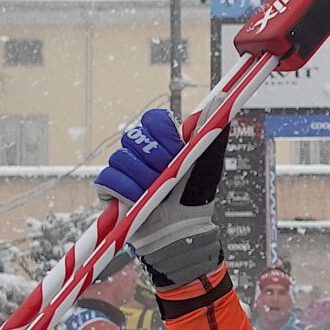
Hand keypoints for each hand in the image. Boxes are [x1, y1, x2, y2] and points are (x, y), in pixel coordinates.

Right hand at [95, 107, 227, 286]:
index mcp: (163, 142)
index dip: (162, 133)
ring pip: (120, 158)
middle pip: (133, 136)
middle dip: (154, 158)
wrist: (181, 232)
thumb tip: (221, 97)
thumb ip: (212, 131)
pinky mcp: (109, 189)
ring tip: (157, 194)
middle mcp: (141, 153)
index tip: (177, 150)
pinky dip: (125, 190)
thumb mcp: (209, 164)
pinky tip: (139, 201)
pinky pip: (107, 179)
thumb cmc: (196, 198)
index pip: (153, 120)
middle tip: (167, 175)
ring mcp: (124, 170)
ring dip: (143, 179)